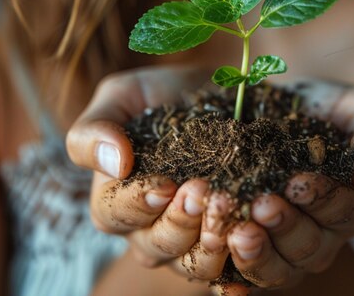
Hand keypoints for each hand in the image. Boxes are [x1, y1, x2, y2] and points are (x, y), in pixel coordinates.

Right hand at [66, 65, 237, 287]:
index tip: (164, 184)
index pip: (115, 214)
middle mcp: (149, 229)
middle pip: (157, 246)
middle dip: (181, 222)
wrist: (218, 90)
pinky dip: (248, 255)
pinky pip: (236, 264)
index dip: (139, 203)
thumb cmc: (161, 94)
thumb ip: (96, 129)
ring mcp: (191, 241)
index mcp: (115, 199)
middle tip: (202, 191)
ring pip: (196, 264)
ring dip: (215, 243)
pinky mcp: (229, 240)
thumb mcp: (122, 95)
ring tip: (234, 213)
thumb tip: (114, 163)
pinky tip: (257, 234)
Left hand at [220, 79, 353, 289]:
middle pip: (307, 248)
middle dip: (284, 226)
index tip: (297, 182)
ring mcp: (282, 251)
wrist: (271, 105)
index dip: (321, 199)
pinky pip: (235, 274)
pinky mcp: (244, 252)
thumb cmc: (323, 107)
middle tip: (261, 203)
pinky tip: (213, 249)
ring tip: (234, 231)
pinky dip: (221, 265)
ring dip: (253, 253)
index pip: (345, 212)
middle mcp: (321, 238)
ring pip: (274, 270)